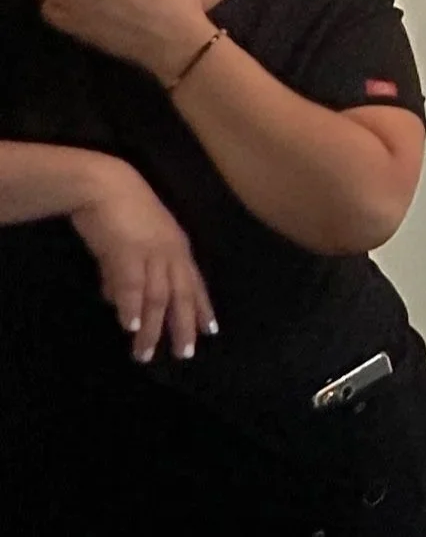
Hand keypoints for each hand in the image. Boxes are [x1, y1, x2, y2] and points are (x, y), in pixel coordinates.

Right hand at [68, 160, 216, 363]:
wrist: (103, 183)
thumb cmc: (118, 210)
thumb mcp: (132, 243)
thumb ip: (126, 274)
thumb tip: (117, 302)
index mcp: (177, 247)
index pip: (194, 283)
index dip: (202, 307)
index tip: (210, 331)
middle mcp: (170, 252)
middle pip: (183, 295)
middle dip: (185, 326)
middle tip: (184, 354)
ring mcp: (151, 252)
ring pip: (158, 297)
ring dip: (152, 328)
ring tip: (144, 353)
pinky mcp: (127, 251)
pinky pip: (133, 284)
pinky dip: (132, 307)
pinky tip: (129, 327)